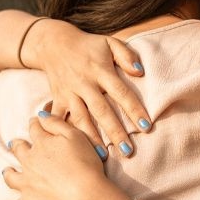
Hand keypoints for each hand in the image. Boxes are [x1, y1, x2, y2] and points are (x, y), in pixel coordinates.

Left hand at [0, 113, 129, 199]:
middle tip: (16, 144)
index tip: (36, 122)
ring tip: (7, 172)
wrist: (86, 197)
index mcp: (42, 143)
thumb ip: (56, 123)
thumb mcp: (76, 136)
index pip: (35, 128)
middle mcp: (30, 161)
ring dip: (9, 173)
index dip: (35, 123)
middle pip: (18, 150)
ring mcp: (26, 183)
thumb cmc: (86, 165)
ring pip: (10, 176)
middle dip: (17, 145)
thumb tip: (40, 114)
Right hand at [28, 19, 152, 155]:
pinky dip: (65, 133)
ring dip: (92, 138)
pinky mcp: (57, 99)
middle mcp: (84, 83)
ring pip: (81, 119)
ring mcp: (69, 93)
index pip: (121, 92)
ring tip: (104, 156)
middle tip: (128, 150)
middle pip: (102, 111)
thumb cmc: (89, 46)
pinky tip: (73, 148)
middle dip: (115, 132)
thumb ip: (126, 55)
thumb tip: (140, 71)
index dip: (134, 109)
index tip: (146, 127)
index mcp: (100, 70)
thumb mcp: (109, 43)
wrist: (53, 43)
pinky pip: (61, 119)